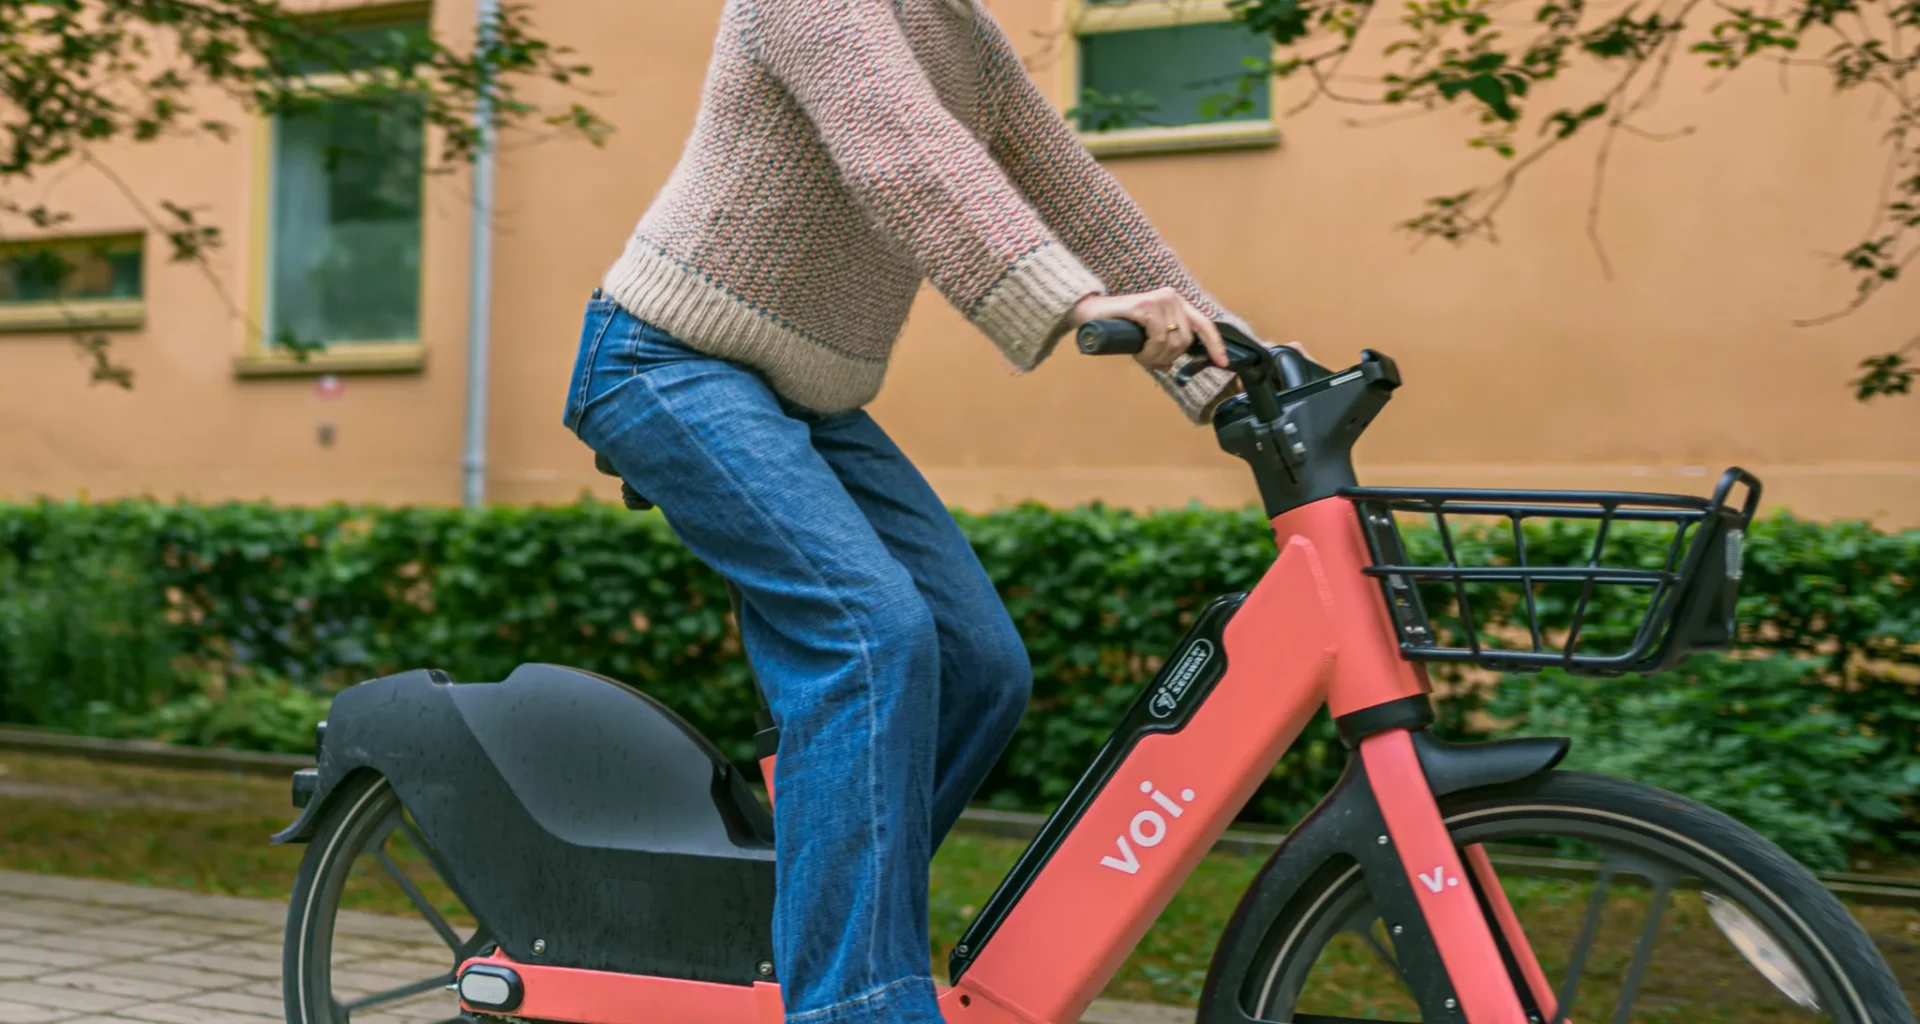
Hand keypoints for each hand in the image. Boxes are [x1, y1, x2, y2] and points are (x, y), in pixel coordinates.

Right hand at [1068, 288, 1227, 371]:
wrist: (1089, 313)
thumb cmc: (1117, 325)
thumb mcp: (1146, 337)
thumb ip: (1162, 346)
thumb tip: (1171, 365)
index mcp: (1176, 303)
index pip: (1204, 324)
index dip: (1216, 345)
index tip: (1223, 364)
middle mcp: (1171, 297)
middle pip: (1185, 340)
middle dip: (1169, 357)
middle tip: (1150, 360)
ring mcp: (1160, 299)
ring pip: (1172, 342)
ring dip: (1157, 356)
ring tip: (1141, 355)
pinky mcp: (1147, 305)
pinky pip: (1159, 338)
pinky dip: (1150, 351)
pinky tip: (1140, 352)